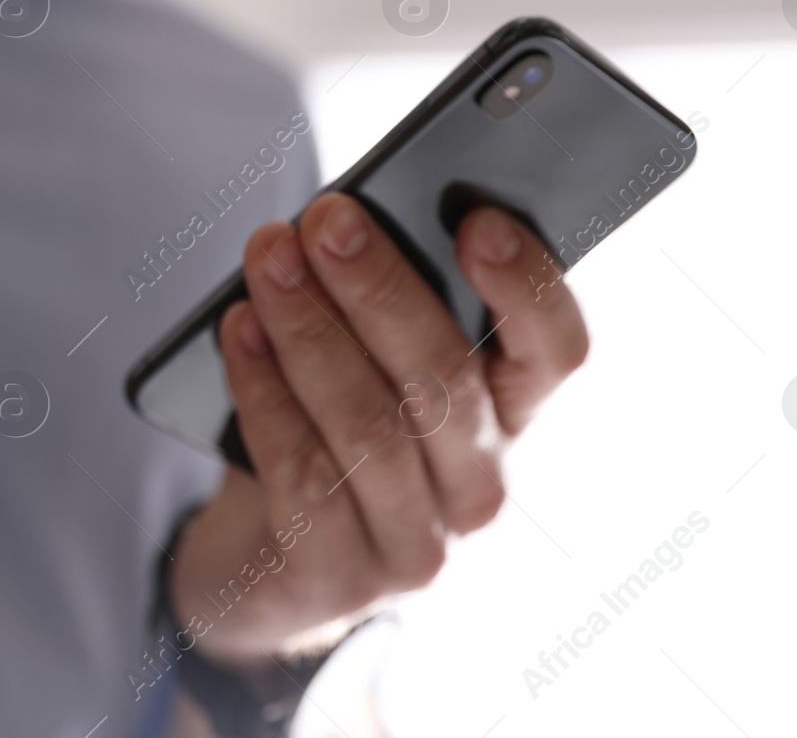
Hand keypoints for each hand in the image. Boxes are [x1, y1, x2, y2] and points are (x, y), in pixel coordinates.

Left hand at [169, 193, 587, 666]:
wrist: (271, 557)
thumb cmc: (335, 424)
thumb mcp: (377, 363)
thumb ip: (389, 303)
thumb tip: (354, 223)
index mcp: (513, 417)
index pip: (556, 352)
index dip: (527, 289)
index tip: (477, 222)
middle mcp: (483, 488)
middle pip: (447, 380)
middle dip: (380, 288)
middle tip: (328, 219)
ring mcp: (419, 544)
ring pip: (368, 425)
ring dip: (311, 329)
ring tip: (269, 259)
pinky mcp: (342, 577)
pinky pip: (302, 473)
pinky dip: (265, 391)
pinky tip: (240, 331)